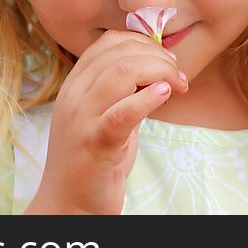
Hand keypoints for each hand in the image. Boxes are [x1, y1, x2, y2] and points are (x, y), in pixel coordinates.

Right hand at [31, 30, 188, 214]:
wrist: (68, 205)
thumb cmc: (92, 161)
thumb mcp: (105, 116)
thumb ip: (124, 93)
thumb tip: (158, 70)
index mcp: (74, 86)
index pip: (107, 43)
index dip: (142, 42)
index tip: (166, 59)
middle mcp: (73, 96)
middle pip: (118, 53)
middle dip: (157, 56)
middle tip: (179, 74)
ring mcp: (81, 119)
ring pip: (121, 73)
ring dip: (159, 71)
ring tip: (178, 85)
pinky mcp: (96, 143)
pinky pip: (123, 112)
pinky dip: (148, 99)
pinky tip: (165, 94)